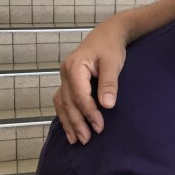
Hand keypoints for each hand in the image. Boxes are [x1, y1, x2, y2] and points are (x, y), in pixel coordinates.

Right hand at [54, 21, 127, 143]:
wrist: (107, 34)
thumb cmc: (111, 47)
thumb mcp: (113, 62)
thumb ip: (110, 83)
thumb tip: (107, 105)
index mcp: (74, 67)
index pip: (79, 96)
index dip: (89, 113)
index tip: (100, 127)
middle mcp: (65, 73)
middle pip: (68, 102)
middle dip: (77, 122)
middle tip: (87, 140)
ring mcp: (64, 77)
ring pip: (61, 104)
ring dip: (68, 122)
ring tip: (76, 140)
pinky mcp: (68, 81)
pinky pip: (62, 101)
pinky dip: (66, 115)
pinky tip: (70, 127)